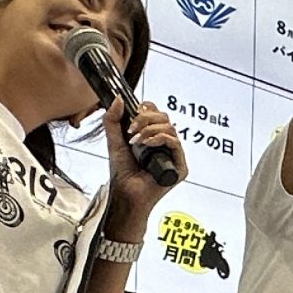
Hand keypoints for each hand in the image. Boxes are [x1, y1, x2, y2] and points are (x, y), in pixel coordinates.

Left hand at [102, 101, 185, 225]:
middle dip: (145, 119)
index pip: (156, 113)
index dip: (146, 110)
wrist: (125, 193)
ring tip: (135, 141)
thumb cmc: (122, 172)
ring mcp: (174, 155)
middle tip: (131, 130)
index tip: (132, 116)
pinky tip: (146, 145)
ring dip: (150, 130)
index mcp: (153, 136)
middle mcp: (165, 143)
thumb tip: (118, 99)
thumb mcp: (114, 140)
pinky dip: (159, 139)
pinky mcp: (179, 167)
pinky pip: (175, 143)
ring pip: (170, 127)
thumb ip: (112, 120)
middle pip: (164, 117)